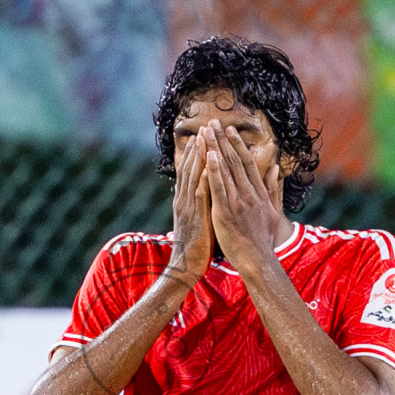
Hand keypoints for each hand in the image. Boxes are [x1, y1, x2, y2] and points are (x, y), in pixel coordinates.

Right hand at [169, 131, 212, 282]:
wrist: (186, 267)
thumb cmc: (195, 245)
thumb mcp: (197, 219)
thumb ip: (199, 203)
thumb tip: (204, 191)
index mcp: (186, 200)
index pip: (191, 171)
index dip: (196, 153)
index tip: (203, 135)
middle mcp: (184, 200)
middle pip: (190, 169)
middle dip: (198, 147)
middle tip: (204, 127)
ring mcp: (189, 208)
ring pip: (193, 178)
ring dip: (199, 158)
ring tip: (205, 139)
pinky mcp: (196, 218)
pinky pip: (200, 196)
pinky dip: (204, 180)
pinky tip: (209, 167)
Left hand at [203, 121, 283, 273]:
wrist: (258, 260)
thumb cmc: (263, 239)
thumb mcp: (273, 211)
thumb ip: (273, 189)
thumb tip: (275, 168)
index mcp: (258, 193)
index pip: (247, 163)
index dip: (237, 144)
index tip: (228, 130)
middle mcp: (249, 193)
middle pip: (235, 161)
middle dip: (223, 140)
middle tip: (213, 122)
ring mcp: (238, 202)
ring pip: (226, 169)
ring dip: (216, 148)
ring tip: (206, 132)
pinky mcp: (226, 212)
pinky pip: (219, 187)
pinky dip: (214, 170)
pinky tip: (208, 155)